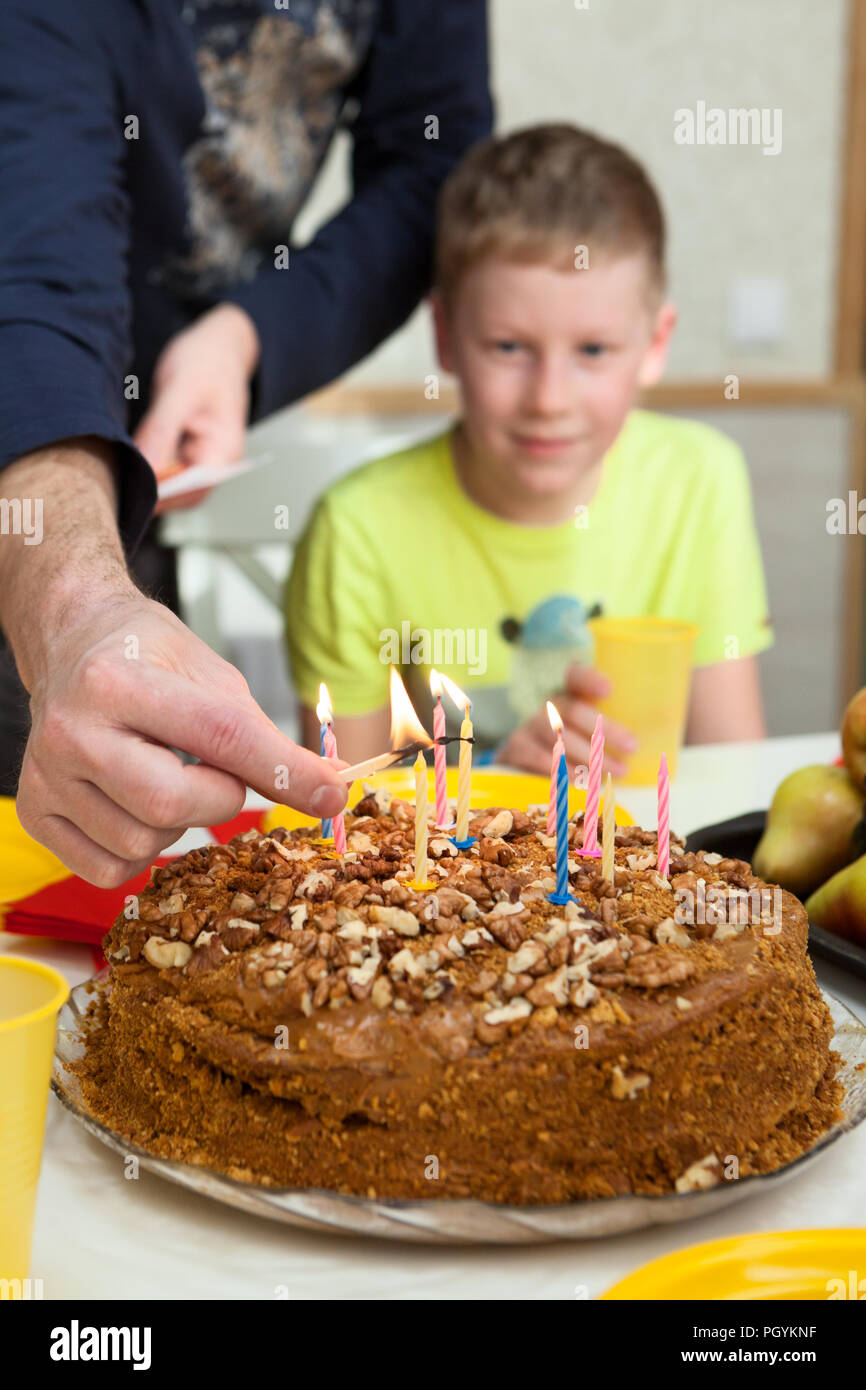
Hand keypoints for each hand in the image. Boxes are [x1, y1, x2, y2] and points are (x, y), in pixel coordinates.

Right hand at [17, 591, 346, 887]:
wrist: (74, 643)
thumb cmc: (146, 657)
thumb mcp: (214, 676)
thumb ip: (265, 738)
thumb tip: (327, 789)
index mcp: (117, 681)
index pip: (220, 736)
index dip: (284, 770)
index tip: (332, 792)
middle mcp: (71, 730)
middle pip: (171, 804)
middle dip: (220, 798)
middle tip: (219, 773)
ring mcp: (46, 776)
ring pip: (141, 845)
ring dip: (178, 823)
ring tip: (166, 774)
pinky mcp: (36, 812)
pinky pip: (108, 869)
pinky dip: (140, 850)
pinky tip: (136, 804)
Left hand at [134, 303, 259, 513]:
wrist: (217, 345)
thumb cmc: (207, 362)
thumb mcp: (181, 390)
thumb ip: (162, 430)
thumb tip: (147, 468)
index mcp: (225, 452)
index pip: (194, 489)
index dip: (163, 495)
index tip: (131, 490)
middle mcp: (215, 462)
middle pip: (182, 496)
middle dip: (151, 494)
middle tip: (111, 488)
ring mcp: (200, 459)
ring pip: (171, 486)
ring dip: (146, 483)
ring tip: (113, 477)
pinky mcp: (183, 451)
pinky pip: (163, 469)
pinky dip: (145, 467)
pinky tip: (123, 461)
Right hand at [497, 664, 637, 775]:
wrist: (530, 763)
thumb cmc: (581, 745)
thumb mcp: (599, 730)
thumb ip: (620, 728)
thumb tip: (663, 731)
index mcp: (570, 693)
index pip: (575, 675)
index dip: (589, 679)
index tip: (609, 691)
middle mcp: (548, 705)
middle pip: (572, 710)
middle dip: (604, 729)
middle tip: (632, 746)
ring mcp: (530, 726)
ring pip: (558, 737)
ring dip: (590, 756)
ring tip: (618, 770)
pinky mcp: (516, 748)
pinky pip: (538, 758)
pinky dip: (562, 770)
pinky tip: (582, 781)